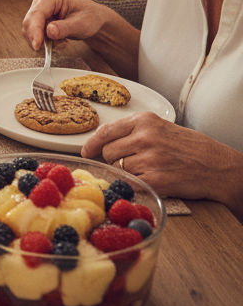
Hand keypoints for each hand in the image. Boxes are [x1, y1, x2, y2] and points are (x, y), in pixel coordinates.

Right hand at [21, 0, 109, 50]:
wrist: (92, 19)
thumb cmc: (89, 17)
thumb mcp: (81, 24)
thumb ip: (65, 28)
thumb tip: (48, 31)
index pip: (37, 14)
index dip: (34, 30)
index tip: (37, 46)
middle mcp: (41, 0)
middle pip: (29, 22)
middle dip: (40, 38)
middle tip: (59, 46)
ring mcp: (38, 9)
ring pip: (30, 30)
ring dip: (44, 42)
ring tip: (63, 43)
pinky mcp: (37, 19)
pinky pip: (33, 34)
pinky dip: (44, 42)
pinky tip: (58, 42)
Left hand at [82, 112, 242, 211]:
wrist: (218, 166)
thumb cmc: (191, 147)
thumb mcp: (161, 128)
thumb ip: (134, 132)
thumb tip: (104, 142)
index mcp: (144, 121)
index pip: (105, 131)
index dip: (92, 144)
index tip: (87, 151)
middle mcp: (145, 137)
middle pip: (108, 152)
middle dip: (115, 159)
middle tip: (133, 162)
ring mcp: (150, 158)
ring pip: (120, 168)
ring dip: (131, 172)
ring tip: (152, 169)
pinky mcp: (156, 180)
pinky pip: (133, 183)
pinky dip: (139, 184)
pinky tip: (155, 179)